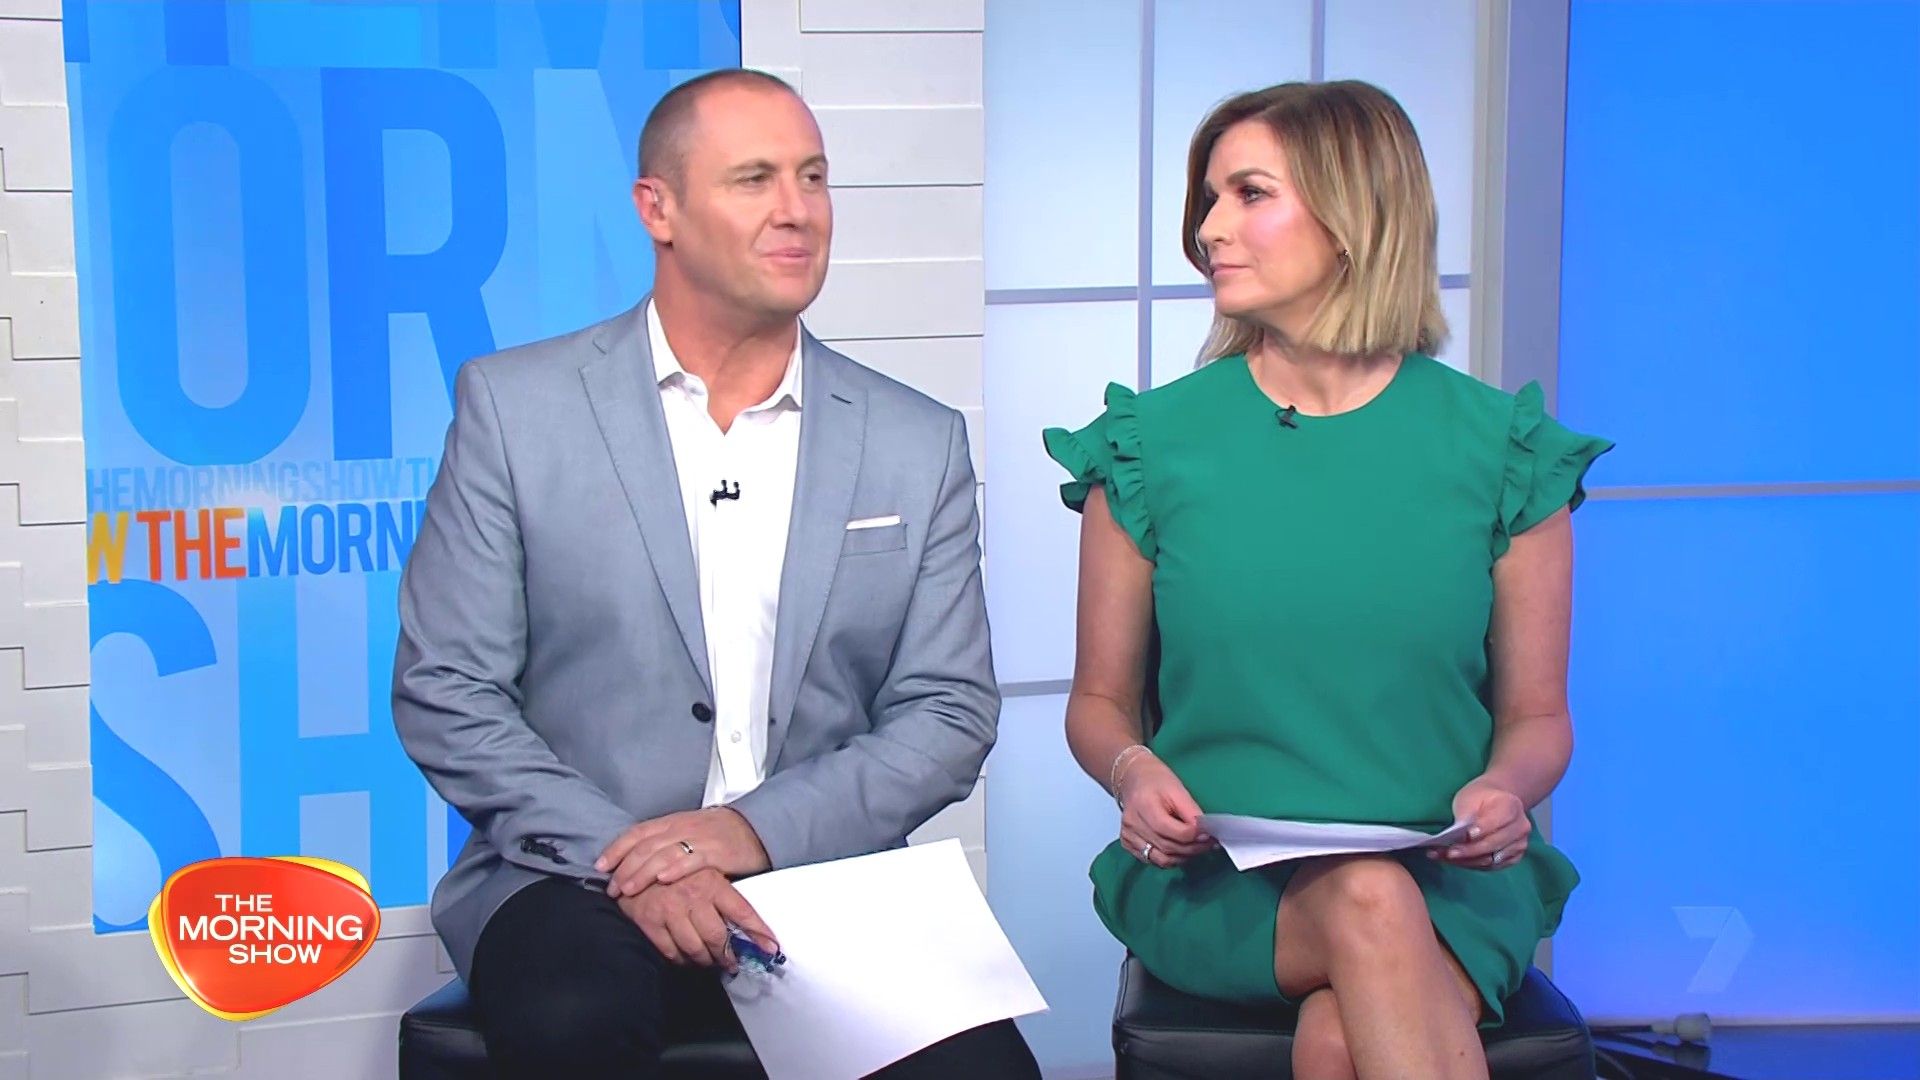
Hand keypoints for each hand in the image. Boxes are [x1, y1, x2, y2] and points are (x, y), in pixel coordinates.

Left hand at [597, 807, 771, 897]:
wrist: (753, 829)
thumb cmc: (717, 834)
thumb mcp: (686, 833)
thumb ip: (663, 843)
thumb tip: (635, 862)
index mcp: (671, 822)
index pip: (637, 833)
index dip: (616, 849)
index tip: (600, 866)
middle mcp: (681, 828)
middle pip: (645, 846)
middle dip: (624, 868)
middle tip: (612, 888)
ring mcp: (698, 839)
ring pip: (662, 854)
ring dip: (642, 873)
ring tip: (628, 889)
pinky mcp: (716, 853)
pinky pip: (692, 860)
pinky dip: (675, 869)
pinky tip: (662, 879)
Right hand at [615, 867, 777, 970]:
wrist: (633, 865)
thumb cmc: (675, 872)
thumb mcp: (704, 874)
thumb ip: (722, 895)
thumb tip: (748, 925)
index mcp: (712, 882)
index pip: (741, 911)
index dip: (758, 932)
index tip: (771, 947)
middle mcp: (693, 896)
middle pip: (717, 937)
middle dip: (726, 955)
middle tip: (731, 963)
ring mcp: (670, 910)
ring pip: (695, 949)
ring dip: (705, 961)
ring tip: (710, 962)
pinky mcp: (649, 921)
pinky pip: (671, 952)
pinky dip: (681, 960)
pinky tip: (686, 959)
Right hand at [1116, 751, 1215, 868]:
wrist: (1134, 778)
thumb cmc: (1157, 780)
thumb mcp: (1178, 789)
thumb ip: (1191, 812)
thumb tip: (1206, 832)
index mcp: (1145, 806)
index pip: (1174, 832)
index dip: (1195, 836)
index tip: (1211, 835)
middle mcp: (1133, 824)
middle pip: (1169, 847)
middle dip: (1193, 848)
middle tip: (1209, 844)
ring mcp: (1128, 836)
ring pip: (1161, 859)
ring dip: (1183, 857)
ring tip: (1196, 848)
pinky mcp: (1127, 843)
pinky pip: (1152, 860)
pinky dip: (1170, 859)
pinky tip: (1180, 850)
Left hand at [1433, 777, 1529, 869]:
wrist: (1495, 802)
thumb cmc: (1479, 798)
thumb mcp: (1469, 799)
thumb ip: (1466, 815)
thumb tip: (1459, 836)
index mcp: (1511, 806)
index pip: (1497, 821)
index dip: (1482, 829)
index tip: (1467, 835)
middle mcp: (1520, 827)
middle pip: (1494, 844)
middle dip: (1469, 850)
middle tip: (1448, 852)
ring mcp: (1519, 844)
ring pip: (1492, 859)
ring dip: (1467, 861)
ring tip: (1444, 858)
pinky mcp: (1514, 857)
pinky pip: (1492, 867)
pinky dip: (1472, 865)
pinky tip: (1455, 861)